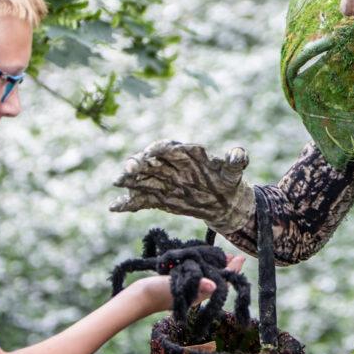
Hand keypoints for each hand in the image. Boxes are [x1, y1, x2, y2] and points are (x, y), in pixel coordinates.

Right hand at [110, 140, 254, 232]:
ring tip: (117, 181)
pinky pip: (140, 199)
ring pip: (141, 178)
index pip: (169, 147)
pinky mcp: (158, 198)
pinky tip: (114, 206)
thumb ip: (236, 161)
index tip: (153, 151)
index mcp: (186, 153)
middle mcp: (169, 165)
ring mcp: (162, 181)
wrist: (223, 203)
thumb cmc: (228, 181)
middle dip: (139, 162)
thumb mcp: (234, 172)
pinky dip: (128, 203)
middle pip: (150, 161)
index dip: (160, 148)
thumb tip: (239, 153)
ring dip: (129, 180)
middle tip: (129, 168)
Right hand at [132, 254, 246, 315]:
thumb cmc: (159, 294)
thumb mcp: (179, 289)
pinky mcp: (180, 281)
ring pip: (206, 273)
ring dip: (212, 263)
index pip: (222, 279)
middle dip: (224, 265)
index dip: (232, 268)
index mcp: (202, 292)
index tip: (240, 257)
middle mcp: (198, 289)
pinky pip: (194, 272)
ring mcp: (189, 285)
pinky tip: (199, 257)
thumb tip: (214, 285)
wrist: (139, 297)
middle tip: (232, 254)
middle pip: (216, 276)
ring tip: (220, 254)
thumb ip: (196, 286)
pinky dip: (199, 264)